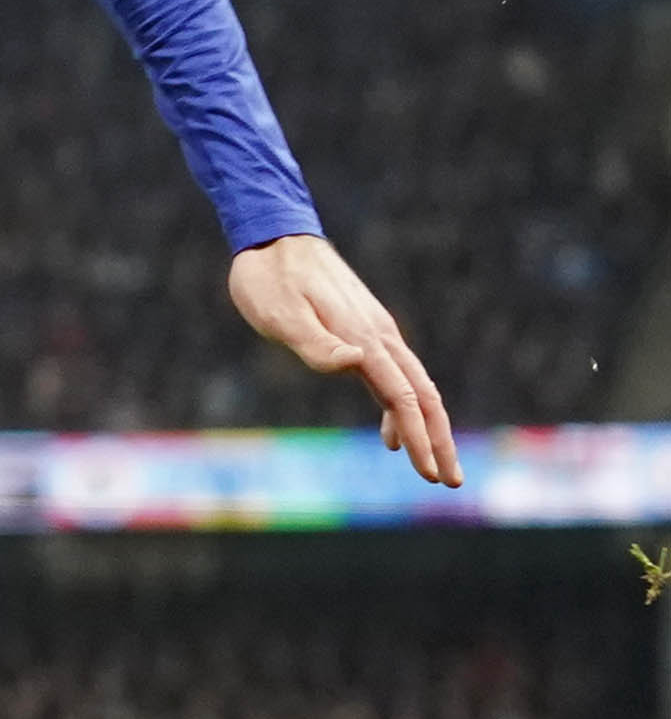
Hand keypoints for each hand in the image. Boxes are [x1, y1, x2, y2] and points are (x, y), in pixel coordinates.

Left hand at [227, 234, 459, 486]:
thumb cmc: (268, 278)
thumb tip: (356, 364)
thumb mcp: (279, 314)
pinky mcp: (365, 329)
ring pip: (414, 386)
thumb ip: (315, 343)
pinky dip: (400, 407)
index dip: (421, 438)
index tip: (431, 473)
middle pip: (423, 396)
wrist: (274, 236)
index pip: (403, 397)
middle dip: (439, 440)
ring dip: (426, 427)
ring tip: (431, 466)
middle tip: (449, 481)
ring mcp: (376, 332)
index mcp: (365, 339)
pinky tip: (390, 432)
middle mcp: (380, 336)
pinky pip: (395, 374)